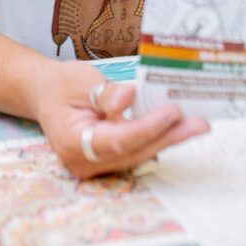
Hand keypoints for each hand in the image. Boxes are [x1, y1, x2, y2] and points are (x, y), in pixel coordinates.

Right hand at [33, 60, 208, 178]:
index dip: (147, 127)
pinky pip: (137, 150)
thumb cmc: (62, 85)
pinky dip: (158, 138)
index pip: (117, 140)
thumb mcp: (80, 80)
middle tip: (199, 123)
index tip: (172, 111)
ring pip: (139, 153)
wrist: (46, 94)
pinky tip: (179, 126)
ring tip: (197, 124)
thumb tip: (129, 99)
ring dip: (169, 138)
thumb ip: (106, 93)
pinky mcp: (109, 160)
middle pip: (134, 151)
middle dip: (168, 136)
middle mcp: (85, 162)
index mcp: (71, 142)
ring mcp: (97, 165)